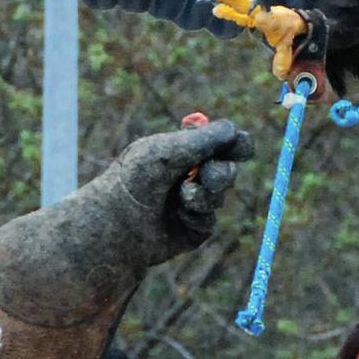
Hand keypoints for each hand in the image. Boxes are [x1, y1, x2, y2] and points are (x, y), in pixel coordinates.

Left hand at [114, 119, 253, 260]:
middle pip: (228, 170)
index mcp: (182, 151)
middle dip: (220, 173)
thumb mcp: (167, 151)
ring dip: (204, 195)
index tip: (241, 147)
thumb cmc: (135, 181)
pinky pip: (210, 220)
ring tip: (180, 198)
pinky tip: (176, 216)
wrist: (116, 224)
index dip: (236, 145)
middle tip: (205, 177)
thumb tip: (234, 130)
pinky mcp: (192, 229)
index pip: (220, 144)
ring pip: (220, 197)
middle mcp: (189, 176)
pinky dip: (196, 215)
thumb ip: (203, 139)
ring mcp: (192, 203)